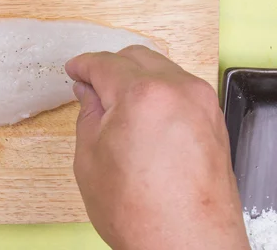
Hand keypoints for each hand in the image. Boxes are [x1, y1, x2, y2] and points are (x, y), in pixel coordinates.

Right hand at [65, 46, 248, 249]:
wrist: (186, 246)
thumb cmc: (140, 212)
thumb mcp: (91, 157)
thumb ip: (89, 113)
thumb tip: (89, 92)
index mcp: (141, 94)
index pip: (104, 63)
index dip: (82, 65)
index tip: (75, 70)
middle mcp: (177, 90)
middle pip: (136, 57)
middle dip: (109, 68)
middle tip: (91, 88)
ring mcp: (201, 103)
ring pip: (161, 69)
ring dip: (135, 78)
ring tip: (116, 105)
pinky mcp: (213, 120)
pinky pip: (179, 89)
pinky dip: (157, 92)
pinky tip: (143, 115)